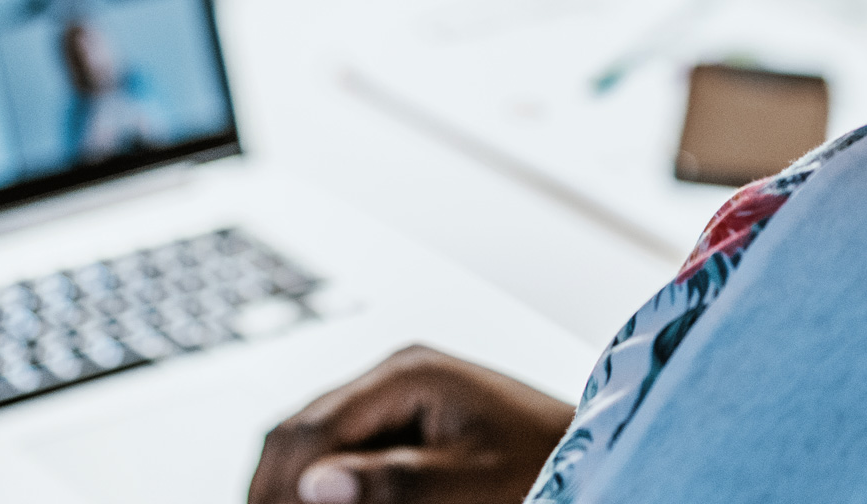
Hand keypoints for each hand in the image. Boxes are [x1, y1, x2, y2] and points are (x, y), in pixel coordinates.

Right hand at [249, 345, 576, 503]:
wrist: (593, 452)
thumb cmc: (546, 463)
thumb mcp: (473, 484)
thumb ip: (396, 482)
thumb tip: (313, 485)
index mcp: (407, 375)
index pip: (312, 430)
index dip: (281, 488)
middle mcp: (394, 375)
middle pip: (300, 428)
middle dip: (273, 484)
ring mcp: (397, 395)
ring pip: (310, 436)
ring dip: (288, 481)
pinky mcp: (404, 421)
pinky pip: (338, 445)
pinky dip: (316, 478)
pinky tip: (314, 500)